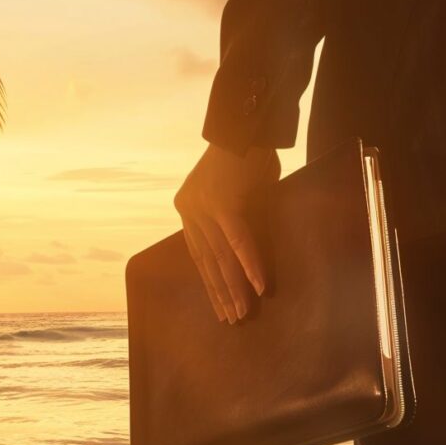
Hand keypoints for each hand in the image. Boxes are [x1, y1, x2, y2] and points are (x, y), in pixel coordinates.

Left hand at [175, 144, 279, 323]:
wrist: (247, 125)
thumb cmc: (246, 157)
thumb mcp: (235, 193)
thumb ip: (233, 220)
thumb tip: (245, 252)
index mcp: (187, 208)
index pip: (198, 255)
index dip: (210, 283)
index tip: (220, 306)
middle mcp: (189, 210)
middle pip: (207, 261)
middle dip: (220, 293)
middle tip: (231, 319)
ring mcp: (204, 207)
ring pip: (221, 256)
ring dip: (235, 287)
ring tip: (243, 312)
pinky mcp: (223, 203)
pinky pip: (238, 241)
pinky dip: (249, 265)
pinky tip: (258, 287)